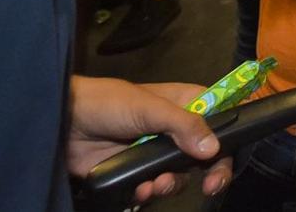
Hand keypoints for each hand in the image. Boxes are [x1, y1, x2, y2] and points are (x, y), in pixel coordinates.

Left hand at [65, 75, 230, 204]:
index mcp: (182, 103)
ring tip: (157, 183)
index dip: (229, 134)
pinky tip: (140, 190)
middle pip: (206, 153)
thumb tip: (213, 149)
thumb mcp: (148, 108)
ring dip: (173, 183)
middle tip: (212, 185)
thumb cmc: (108, 104)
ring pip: (181, 174)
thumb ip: (183, 125)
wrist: (65, 126)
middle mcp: (174, 129)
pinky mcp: (136, 172)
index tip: (230, 154)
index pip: (219, 116)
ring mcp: (155, 152)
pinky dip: (150, 192)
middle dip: (211, 171)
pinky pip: (154, 188)